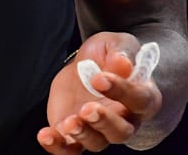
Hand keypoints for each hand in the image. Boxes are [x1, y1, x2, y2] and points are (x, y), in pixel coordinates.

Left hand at [37, 33, 163, 153]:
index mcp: (142, 97)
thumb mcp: (117, 44)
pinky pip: (69, 149)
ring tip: (69, 122)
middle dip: (104, 122)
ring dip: (82, 135)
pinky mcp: (75, 134)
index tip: (100, 79)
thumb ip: (121, 52)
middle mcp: (124, 120)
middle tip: (87, 108)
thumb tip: (122, 63)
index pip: (139, 100)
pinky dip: (57, 146)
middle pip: (120, 131)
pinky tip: (45, 135)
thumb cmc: (109, 56)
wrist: (88, 66)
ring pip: (96, 143)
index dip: (122, 91)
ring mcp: (99, 130)